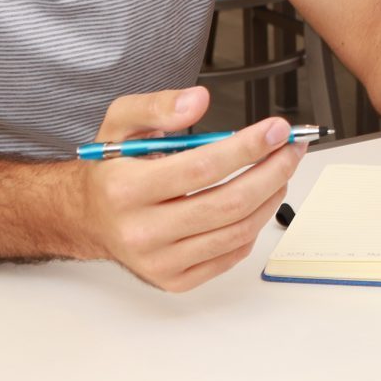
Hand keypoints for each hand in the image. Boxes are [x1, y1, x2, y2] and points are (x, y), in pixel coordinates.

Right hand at [74, 86, 303, 292]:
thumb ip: (157, 106)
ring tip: (279, 171)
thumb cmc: (112, 170)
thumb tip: (198, 100)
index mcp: (126, 190)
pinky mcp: (175, 279)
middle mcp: (141, 232)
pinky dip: (254, 225)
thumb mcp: (120, 123)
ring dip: (270, 197)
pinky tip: (258, 201)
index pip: (203, 168)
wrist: (89, 218)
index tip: (277, 130)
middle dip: (272, 172)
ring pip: (236, 231)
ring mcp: (159, 262)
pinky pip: (230, 255)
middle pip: (228, 204)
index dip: (248, 147)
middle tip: (291, 149)